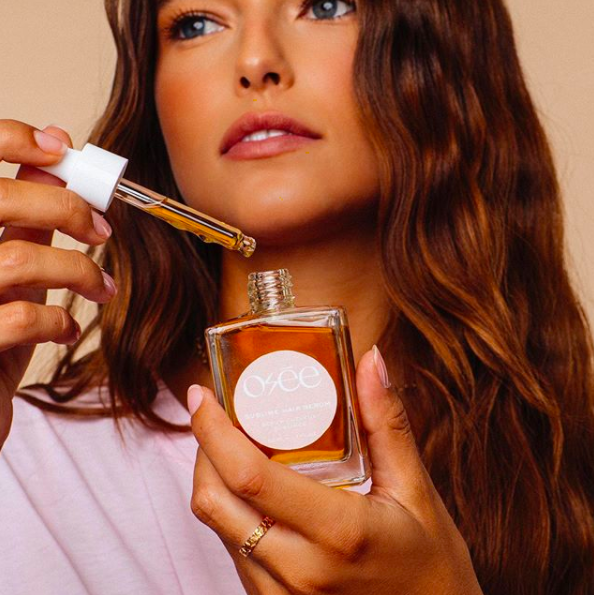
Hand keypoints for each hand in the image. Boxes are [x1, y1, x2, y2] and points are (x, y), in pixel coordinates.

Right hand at [0, 120, 116, 449]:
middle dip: (63, 206)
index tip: (60, 147)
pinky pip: (22, 318)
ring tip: (103, 290)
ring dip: (77, 272)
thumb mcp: (6, 272)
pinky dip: (59, 320)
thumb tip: (54, 167)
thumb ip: (24, 223)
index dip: (9, 138)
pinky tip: (66, 329)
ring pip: (18, 260)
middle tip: (102, 231)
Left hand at [188, 347, 483, 594]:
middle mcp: (298, 570)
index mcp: (337, 533)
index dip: (212, 430)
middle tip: (216, 414)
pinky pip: (234, 552)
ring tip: (234, 445)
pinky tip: (255, 491)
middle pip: (214, 501)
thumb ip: (387, 422)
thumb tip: (371, 361)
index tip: (202, 395)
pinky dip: (231, 512)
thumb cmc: (432, 568)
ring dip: (214, 479)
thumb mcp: (416, 491)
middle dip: (203, 449)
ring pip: (218, 528)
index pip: (249, 475)